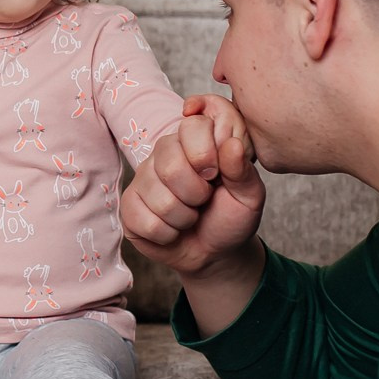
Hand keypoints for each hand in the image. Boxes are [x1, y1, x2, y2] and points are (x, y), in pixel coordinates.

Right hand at [119, 97, 265, 278]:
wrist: (215, 253)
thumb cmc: (230, 216)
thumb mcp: (249, 195)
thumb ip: (242, 170)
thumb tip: (231, 145)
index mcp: (195, 141)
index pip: (193, 125)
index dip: (206, 153)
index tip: (215, 174)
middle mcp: (165, 153)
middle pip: (171, 165)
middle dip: (197, 193)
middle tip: (203, 199)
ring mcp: (143, 179)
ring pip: (160, 199)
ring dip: (184, 218)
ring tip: (190, 216)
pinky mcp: (129, 205)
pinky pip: (146, 221)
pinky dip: (168, 234)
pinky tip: (172, 229)